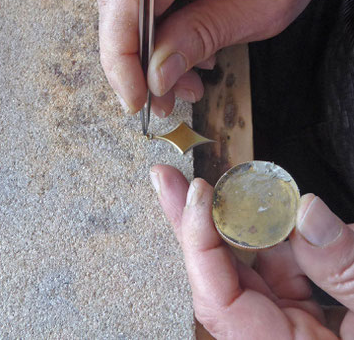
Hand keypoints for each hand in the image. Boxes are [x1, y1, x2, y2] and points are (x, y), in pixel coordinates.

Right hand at [96, 0, 334, 116]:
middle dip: (136, 62)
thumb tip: (157, 73)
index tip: (136, 98)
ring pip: (129, 10)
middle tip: (159, 100)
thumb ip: (206, 33)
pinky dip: (163, 40)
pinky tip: (188, 60)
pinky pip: (148, 6)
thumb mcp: (264, 3)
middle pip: (119, 5)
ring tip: (184, 85)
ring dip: (150, 57)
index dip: (122, 54)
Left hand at [150, 164, 353, 338]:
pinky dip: (276, 237)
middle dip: (191, 224)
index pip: (219, 300)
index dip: (200, 243)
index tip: (199, 194)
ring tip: (215, 186)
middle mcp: (272, 339)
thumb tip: (308, 213)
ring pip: (246, 268)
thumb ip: (349, 267)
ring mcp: (286, 326)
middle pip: (218, 277)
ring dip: (232, 224)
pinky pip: (278, 270)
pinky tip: (272, 209)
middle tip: (169, 182)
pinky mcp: (300, 314)